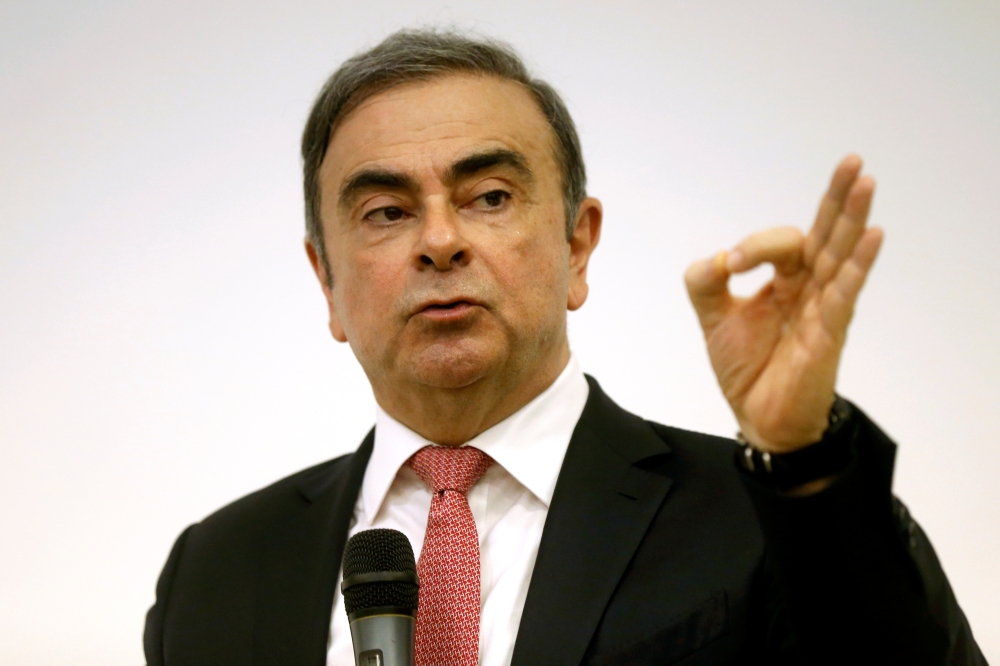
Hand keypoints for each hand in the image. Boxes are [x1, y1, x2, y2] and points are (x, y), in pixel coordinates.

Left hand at [684, 155, 882, 452]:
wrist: (759, 418)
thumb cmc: (747, 367)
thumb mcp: (713, 318)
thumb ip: (705, 283)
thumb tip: (716, 257)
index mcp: (785, 280)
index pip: (782, 242)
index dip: (757, 243)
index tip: (730, 265)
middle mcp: (809, 287)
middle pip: (828, 234)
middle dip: (838, 198)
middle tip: (853, 162)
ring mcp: (824, 308)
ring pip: (841, 255)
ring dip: (853, 219)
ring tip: (866, 184)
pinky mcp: (830, 333)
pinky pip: (846, 293)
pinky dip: (857, 265)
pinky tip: (872, 237)